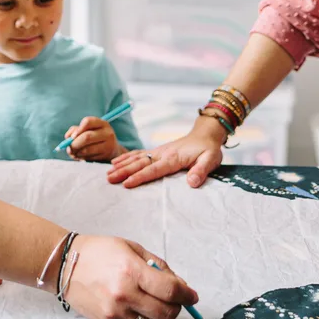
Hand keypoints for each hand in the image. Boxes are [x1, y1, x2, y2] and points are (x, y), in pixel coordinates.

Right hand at [63, 235, 198, 318]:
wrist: (64, 264)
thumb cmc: (98, 252)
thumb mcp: (130, 248)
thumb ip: (157, 266)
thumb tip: (179, 284)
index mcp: (131, 270)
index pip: (170, 290)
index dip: (187, 295)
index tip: (192, 296)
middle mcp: (123, 293)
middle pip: (165, 313)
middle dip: (175, 308)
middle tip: (172, 300)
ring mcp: (114, 311)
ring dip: (156, 314)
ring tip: (148, 300)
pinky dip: (138, 317)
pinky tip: (129, 303)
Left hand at [65, 117, 120, 161]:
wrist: (113, 150)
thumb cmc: (96, 138)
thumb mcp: (89, 130)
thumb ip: (76, 130)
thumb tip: (67, 137)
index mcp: (102, 123)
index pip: (88, 121)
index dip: (77, 129)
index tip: (71, 137)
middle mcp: (107, 133)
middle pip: (87, 137)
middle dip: (74, 143)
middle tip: (69, 148)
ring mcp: (108, 145)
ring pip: (87, 149)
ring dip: (76, 152)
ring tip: (73, 153)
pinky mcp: (106, 156)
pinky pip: (90, 158)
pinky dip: (81, 158)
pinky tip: (81, 156)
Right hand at [107, 116, 225, 187]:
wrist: (205, 134)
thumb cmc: (208, 149)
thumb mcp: (211, 160)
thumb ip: (201, 171)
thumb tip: (191, 183)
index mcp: (173, 158)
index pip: (154, 169)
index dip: (140, 177)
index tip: (127, 183)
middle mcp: (162, 154)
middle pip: (140, 163)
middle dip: (124, 171)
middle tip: (109, 179)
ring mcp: (157, 151)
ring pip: (136, 158)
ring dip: (121, 165)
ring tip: (108, 173)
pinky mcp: (156, 151)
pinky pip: (138, 154)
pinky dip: (126, 158)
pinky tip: (116, 162)